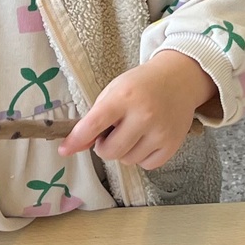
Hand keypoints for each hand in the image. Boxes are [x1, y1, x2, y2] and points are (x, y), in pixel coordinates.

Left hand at [61, 49, 216, 171]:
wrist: (180, 79)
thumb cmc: (142, 85)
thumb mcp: (114, 92)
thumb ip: (94, 119)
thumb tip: (73, 147)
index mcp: (125, 96)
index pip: (94, 124)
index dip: (77, 139)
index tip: (65, 149)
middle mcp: (144, 115)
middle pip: (110, 151)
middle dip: (104, 146)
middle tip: (112, 133)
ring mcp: (160, 131)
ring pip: (127, 160)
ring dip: (125, 151)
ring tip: (134, 132)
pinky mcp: (172, 144)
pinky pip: (146, 165)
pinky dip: (142, 157)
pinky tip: (146, 139)